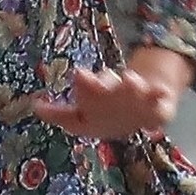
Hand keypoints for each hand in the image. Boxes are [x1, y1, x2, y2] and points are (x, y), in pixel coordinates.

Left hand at [33, 46, 194, 139]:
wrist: (143, 109)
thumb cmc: (106, 112)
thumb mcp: (82, 119)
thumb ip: (60, 115)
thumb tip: (35, 107)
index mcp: (97, 92)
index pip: (87, 86)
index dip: (84, 82)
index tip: (79, 75)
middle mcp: (116, 88)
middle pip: (109, 82)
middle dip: (103, 81)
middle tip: (99, 78)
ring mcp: (137, 94)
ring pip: (133, 85)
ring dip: (131, 83)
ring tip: (129, 79)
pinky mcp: (156, 103)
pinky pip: (159, 98)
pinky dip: (160, 94)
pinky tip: (161, 93)